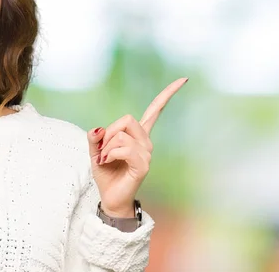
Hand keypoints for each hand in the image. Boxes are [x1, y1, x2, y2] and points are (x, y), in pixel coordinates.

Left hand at [87, 78, 187, 216]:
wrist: (109, 198)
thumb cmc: (106, 173)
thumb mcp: (94, 151)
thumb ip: (94, 138)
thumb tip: (97, 130)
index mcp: (137, 135)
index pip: (155, 110)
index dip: (167, 95)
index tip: (184, 79)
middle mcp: (146, 142)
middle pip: (128, 119)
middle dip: (109, 132)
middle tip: (103, 149)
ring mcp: (147, 154)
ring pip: (122, 135)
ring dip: (107, 147)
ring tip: (105, 159)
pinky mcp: (143, 165)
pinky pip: (124, 149)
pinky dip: (110, 154)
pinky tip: (108, 162)